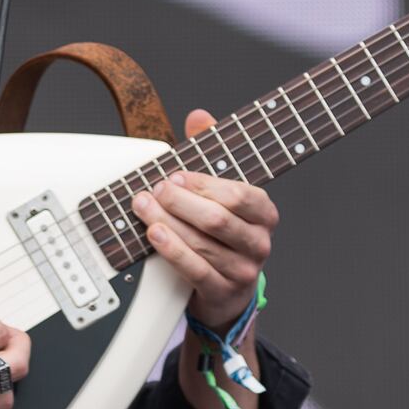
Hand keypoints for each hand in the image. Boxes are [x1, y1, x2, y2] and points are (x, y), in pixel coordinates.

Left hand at [131, 109, 278, 330]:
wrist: (226, 291)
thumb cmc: (221, 234)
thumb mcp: (219, 193)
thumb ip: (212, 153)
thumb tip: (199, 116)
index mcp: (264, 213)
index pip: (238, 194)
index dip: (203, 183)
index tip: (174, 175)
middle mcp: (259, 241)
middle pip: (217, 218)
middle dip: (180, 202)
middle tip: (154, 190)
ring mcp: (244, 270)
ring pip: (202, 243)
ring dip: (167, 222)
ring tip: (143, 207)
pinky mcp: (223, 291)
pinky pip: (195, 268)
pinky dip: (171, 249)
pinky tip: (154, 233)